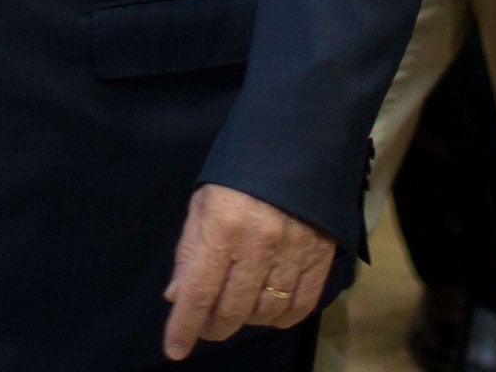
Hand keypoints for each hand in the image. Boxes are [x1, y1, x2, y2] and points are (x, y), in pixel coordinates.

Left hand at [162, 184, 335, 359]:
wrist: (294, 147)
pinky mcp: (320, 257)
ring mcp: (293, 252)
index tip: (175, 349)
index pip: (199, 291)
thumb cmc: (238, 174)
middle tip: (205, 326)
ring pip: (266, 312)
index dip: (184, 326)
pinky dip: (281, 318)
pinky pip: (301, 306)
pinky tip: (266, 313)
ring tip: (235, 314)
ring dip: (246, 322)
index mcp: (222, 226)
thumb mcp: (203, 203)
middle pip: (232, 309)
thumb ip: (190, 251)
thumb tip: (177, 296)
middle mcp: (258, 244)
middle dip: (213, 326)